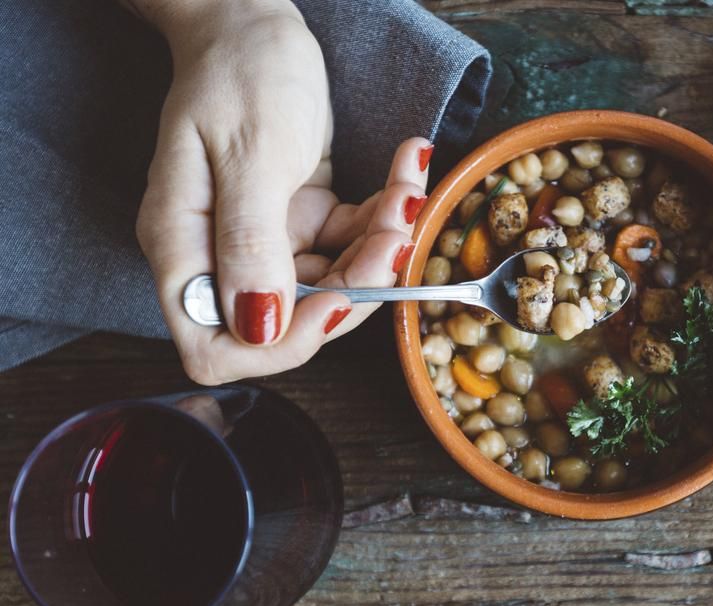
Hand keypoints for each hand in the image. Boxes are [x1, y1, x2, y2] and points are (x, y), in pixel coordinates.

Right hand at [132, 0, 431, 383]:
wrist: (253, 21)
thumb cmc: (239, 72)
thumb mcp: (250, 152)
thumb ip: (250, 241)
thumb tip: (258, 326)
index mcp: (185, 247)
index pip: (216, 346)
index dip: (280, 344)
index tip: (338, 300)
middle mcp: (220, 254)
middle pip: (292, 321)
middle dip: (358, 284)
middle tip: (397, 231)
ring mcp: (263, 240)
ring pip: (336, 284)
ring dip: (382, 246)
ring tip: (408, 190)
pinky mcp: (301, 220)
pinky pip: (352, 242)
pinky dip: (385, 215)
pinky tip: (406, 169)